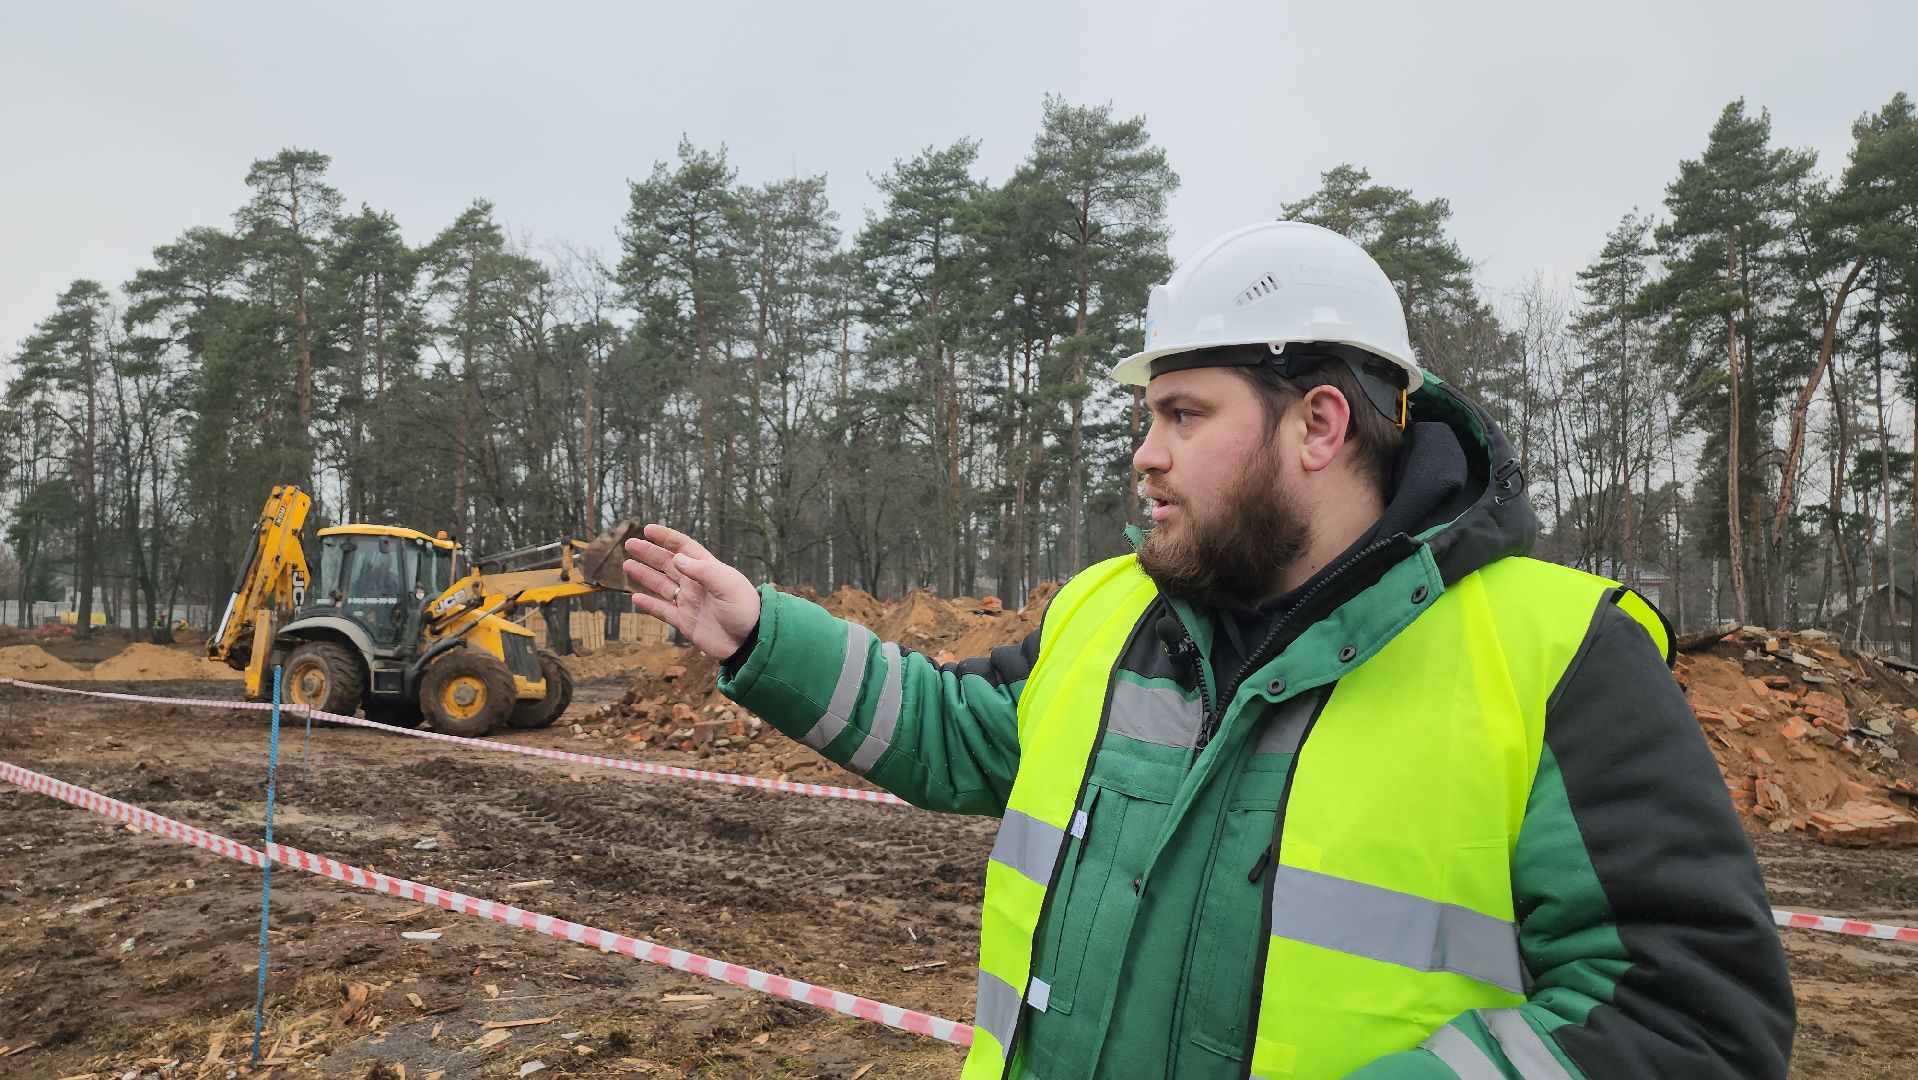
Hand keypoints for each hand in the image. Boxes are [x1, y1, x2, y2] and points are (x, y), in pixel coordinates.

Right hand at [623, 524, 760, 659]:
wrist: (749, 642)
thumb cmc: (745, 610)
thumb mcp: (728, 586)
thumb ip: (703, 571)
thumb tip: (677, 558)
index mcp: (708, 570)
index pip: (684, 548)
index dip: (667, 538)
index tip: (648, 530)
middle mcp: (696, 584)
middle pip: (668, 564)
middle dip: (649, 553)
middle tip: (629, 544)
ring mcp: (689, 603)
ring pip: (661, 585)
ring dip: (645, 575)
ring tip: (627, 565)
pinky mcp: (685, 622)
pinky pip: (662, 611)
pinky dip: (648, 605)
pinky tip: (635, 598)